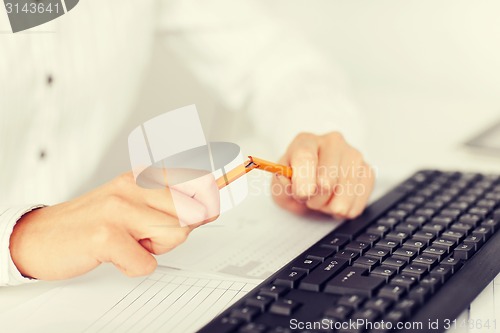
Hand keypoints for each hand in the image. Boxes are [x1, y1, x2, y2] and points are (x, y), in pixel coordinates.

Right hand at [9, 172, 219, 279]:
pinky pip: (147, 263)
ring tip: (133, 242)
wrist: (43, 236)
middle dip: (183, 229)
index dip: (212, 194)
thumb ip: (169, 204)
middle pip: (193, 209)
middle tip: (154, 233)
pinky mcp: (106, 235)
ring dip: (158, 248)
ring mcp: (119, 208)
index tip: (217, 197)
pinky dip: (136, 266)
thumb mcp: (134, 203)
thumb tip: (209, 207)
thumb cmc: (93, 222)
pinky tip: (118, 256)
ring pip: (177, 232)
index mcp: (143, 176)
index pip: (196, 177)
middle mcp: (134, 185)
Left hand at [272, 132, 374, 218]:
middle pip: (327, 178)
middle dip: (315, 199)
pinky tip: (337, 203)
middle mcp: (332, 142)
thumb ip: (281, 184)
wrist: (313, 187)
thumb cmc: (296, 183)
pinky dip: (346, 210)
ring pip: (346, 191)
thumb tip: (286, 180)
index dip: (303, 178)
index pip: (305, 155)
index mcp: (305, 141)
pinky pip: (359, 199)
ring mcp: (353, 155)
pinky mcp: (367, 171)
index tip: (302, 194)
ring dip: (331, 206)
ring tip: (323, 201)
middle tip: (309, 199)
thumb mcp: (281, 186)